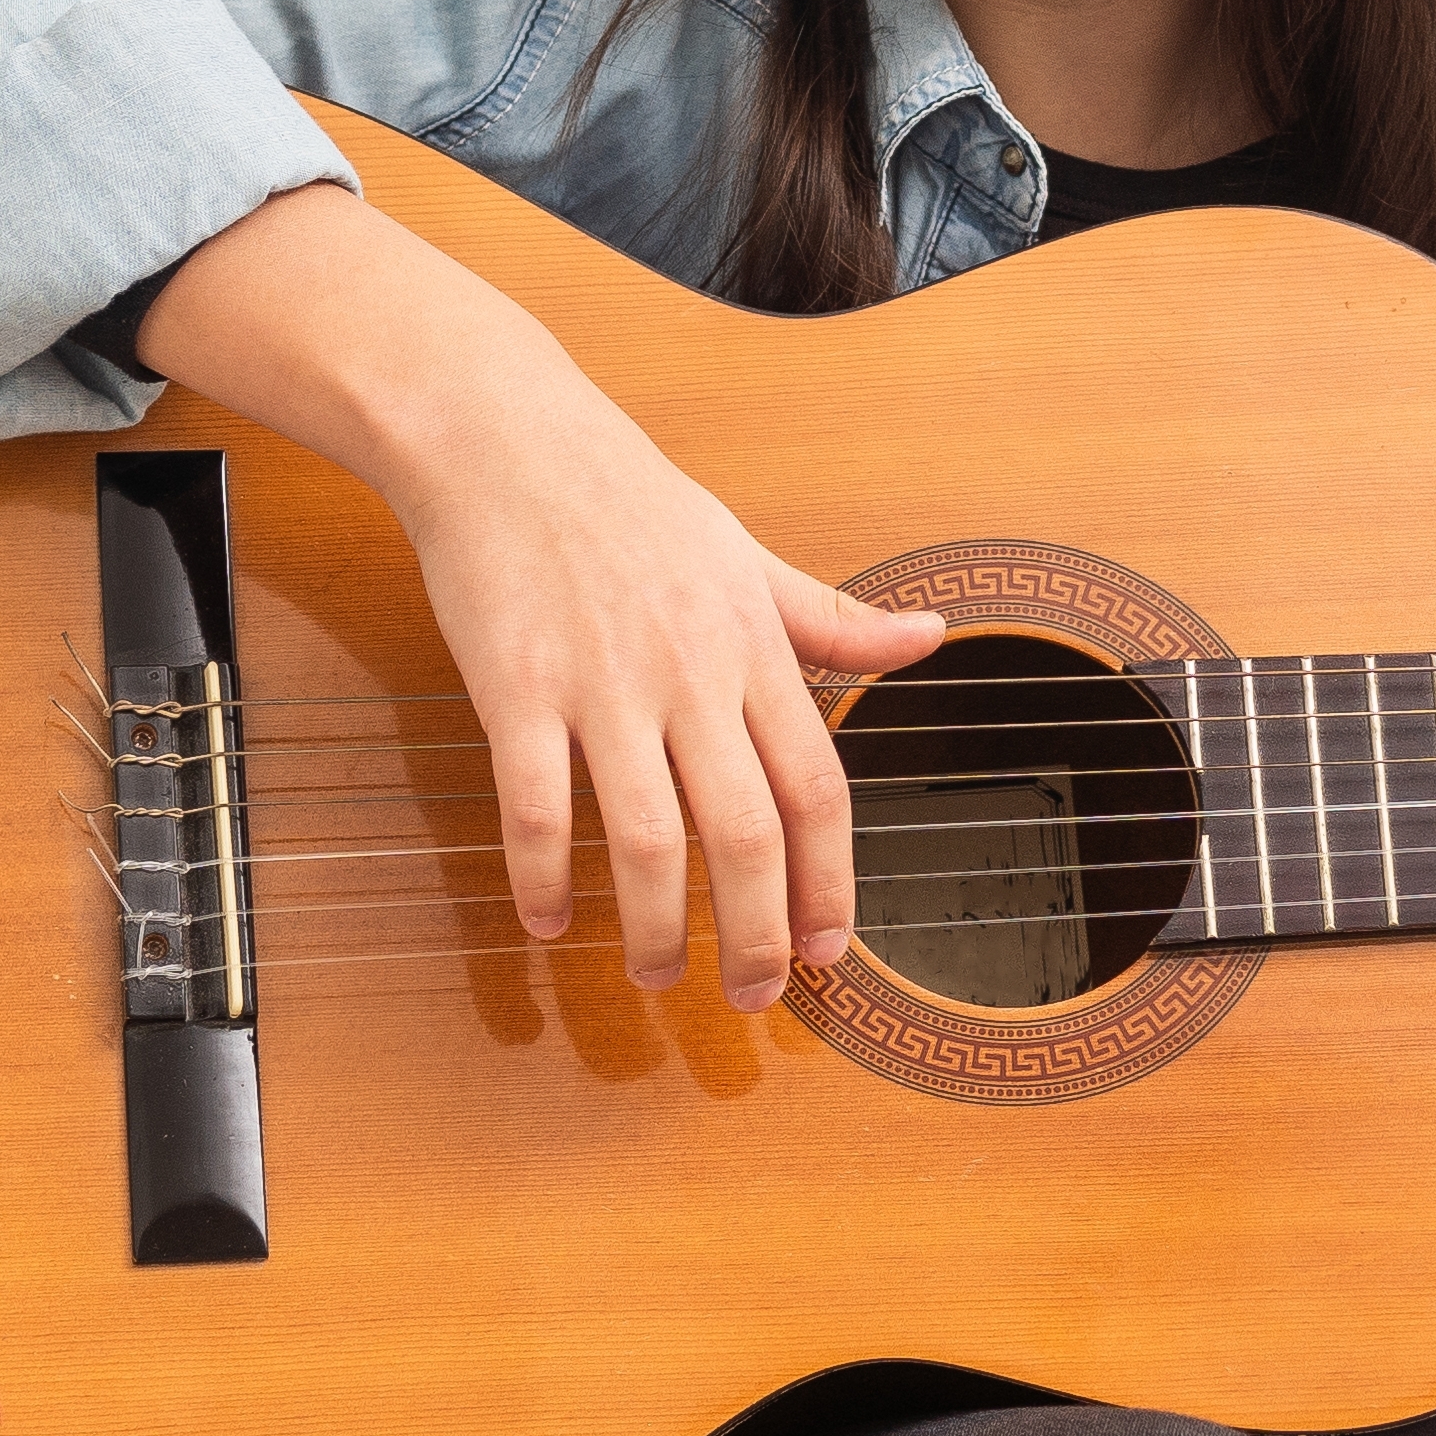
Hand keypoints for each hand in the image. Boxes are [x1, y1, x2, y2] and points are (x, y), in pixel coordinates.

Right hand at [138, 182, 943, 1008]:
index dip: (829, 881)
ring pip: (647, 837)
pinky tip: (548, 921)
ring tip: (656, 975)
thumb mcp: (748, 551)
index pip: (816, 788)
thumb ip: (831, 618)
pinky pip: (535, 806)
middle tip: (750, 999)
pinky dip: (543, 875)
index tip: (828, 950)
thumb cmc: (629, 498)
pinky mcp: (516, 687)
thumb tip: (928, 640)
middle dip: (756, 934)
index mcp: (753, 647)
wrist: (507, 436)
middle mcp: (691, 673)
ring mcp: (603, 684)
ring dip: (655, 926)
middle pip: (746, 833)